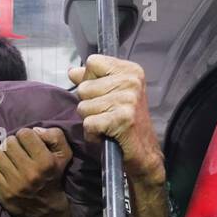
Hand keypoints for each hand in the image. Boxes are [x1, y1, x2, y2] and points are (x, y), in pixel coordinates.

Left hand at [0, 126, 73, 216]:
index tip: (28, 142)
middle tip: (17, 149)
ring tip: (10, 158)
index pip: (24, 134)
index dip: (25, 135)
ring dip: (3, 154)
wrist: (46, 209)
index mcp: (46, 162)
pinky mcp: (4, 193)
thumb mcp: (64, 154)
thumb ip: (55, 136)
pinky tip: (6, 171)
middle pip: (9, 143)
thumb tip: (34, 130)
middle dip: (13, 143)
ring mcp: (15, 184)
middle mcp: (30, 173)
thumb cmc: (54, 175)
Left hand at [68, 54, 164, 186]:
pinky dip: (93, 134)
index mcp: (131, 71)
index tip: (103, 95)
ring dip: (91, 120)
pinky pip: (89, 123)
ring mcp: (128, 99)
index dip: (89, 81)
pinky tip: (107, 135)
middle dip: (89, 105)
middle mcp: (131, 81)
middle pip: (84, 87)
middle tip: (107, 114)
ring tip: (107, 125)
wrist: (144, 153)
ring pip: (83, 107)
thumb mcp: (111, 95)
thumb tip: (72, 71)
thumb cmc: (125, 123)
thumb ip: (91, 80)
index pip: (92, 63)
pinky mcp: (122, 118)